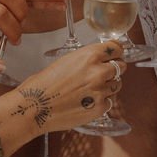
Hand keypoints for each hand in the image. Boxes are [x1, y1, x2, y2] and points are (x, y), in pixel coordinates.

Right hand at [0, 39, 125, 136]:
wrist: (34, 107)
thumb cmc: (43, 84)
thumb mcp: (66, 61)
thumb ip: (86, 59)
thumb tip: (99, 61)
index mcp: (89, 56)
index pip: (117, 48)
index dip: (116, 52)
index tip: (115, 54)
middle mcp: (98, 72)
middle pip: (121, 66)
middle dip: (114, 69)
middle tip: (103, 74)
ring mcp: (101, 91)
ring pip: (117, 85)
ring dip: (108, 86)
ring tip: (91, 89)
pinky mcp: (99, 108)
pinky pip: (109, 102)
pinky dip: (101, 102)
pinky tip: (86, 101)